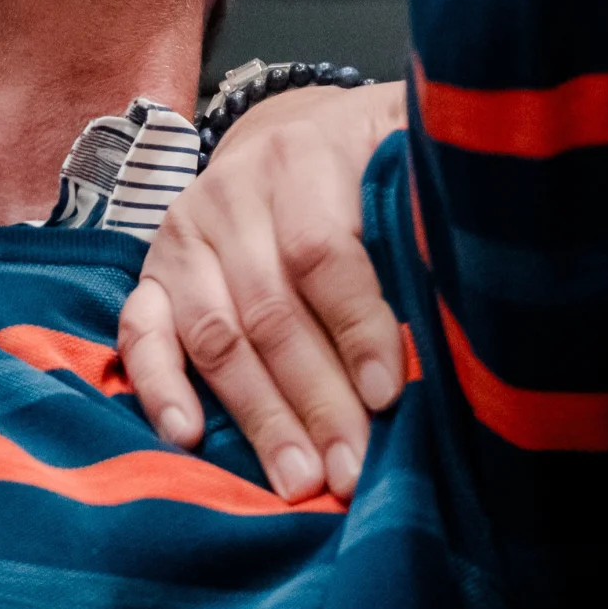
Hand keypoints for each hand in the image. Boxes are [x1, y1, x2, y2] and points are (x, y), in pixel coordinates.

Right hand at [116, 80, 409, 499]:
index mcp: (301, 155)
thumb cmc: (369, 159)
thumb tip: (466, 281)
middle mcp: (231, 193)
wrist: (289, 129)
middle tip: (352, 469)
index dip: (356, 327)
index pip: (321, 252)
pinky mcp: (152, 273)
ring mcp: (184, 235)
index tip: (389, 395)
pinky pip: (141, 333)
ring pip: (216, 336)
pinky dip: (159, 387)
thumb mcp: (404, 150)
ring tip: (298, 480)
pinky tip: (190, 437)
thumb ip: (425, 198)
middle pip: (270, 310)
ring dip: (258, 415)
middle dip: (315, 399)